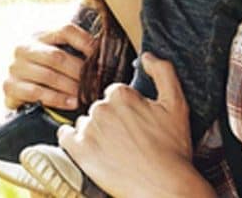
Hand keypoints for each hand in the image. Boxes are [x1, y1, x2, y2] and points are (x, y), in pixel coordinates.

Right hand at [3, 22, 95, 110]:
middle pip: (57, 57)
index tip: (100, 54)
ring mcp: (15, 67)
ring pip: (48, 76)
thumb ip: (77, 47)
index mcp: (40, 34)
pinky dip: (57, 99)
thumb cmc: (46, 68)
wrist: (18, 88)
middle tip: (96, 81)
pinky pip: (36, 93)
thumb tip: (106, 45)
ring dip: (71, 87)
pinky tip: (72, 102)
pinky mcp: (9, 86)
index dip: (85, 41)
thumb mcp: (58, 51)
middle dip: (79, 71)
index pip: (65, 30)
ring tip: (87, 94)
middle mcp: (24, 47)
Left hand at [59, 53, 215, 197]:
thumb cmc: (172, 146)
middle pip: (100, 106)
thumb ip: (163, 71)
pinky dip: (73, 139)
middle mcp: (101, 109)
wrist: (164, 186)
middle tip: (127, 137)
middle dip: (111, 118)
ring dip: (95, 130)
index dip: (127, 106)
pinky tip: (86, 147)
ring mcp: (89, 131)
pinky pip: (66, 136)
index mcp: (122, 94)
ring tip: (113, 148)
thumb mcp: (176, 102)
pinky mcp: (79, 152)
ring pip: (85, 122)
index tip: (135, 120)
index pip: (115, 93)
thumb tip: (147, 56)